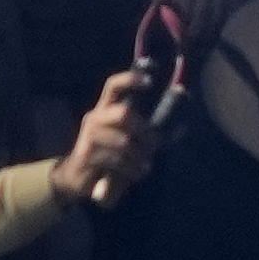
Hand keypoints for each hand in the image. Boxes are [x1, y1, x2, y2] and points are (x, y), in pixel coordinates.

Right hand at [53, 72, 159, 206]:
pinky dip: (131, 169)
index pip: (113, 86)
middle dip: (144, 131)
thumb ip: (147, 134)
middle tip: (154, 146)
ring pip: (124, 142)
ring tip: (144, 166)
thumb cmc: (109, 157)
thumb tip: (181, 128)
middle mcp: (94, 118)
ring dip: (140, 157)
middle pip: (124, 113)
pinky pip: (117, 160)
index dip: (130, 80)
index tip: (150, 82)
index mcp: (105, 110)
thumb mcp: (129, 142)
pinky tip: (135, 174)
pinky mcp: (86, 155)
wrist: (77, 178)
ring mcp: (88, 136)